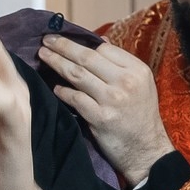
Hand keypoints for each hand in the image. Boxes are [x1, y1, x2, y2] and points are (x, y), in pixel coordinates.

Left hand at [36, 35, 173, 186]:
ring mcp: (112, 100)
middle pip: (87, 58)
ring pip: (77, 75)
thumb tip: (100, 41)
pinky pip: (75, 99)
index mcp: (137, 70)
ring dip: (57, 63)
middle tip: (46, 40)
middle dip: (63, 47)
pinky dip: (63, 92)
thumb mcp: (141, 84)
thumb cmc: (141, 115)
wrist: (146, 150)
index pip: (104, 49)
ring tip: (43, 56)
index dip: (82, 43)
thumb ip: (121, 64)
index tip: (64, 39)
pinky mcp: (100, 118)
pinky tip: (55, 88)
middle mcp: (126, 82)